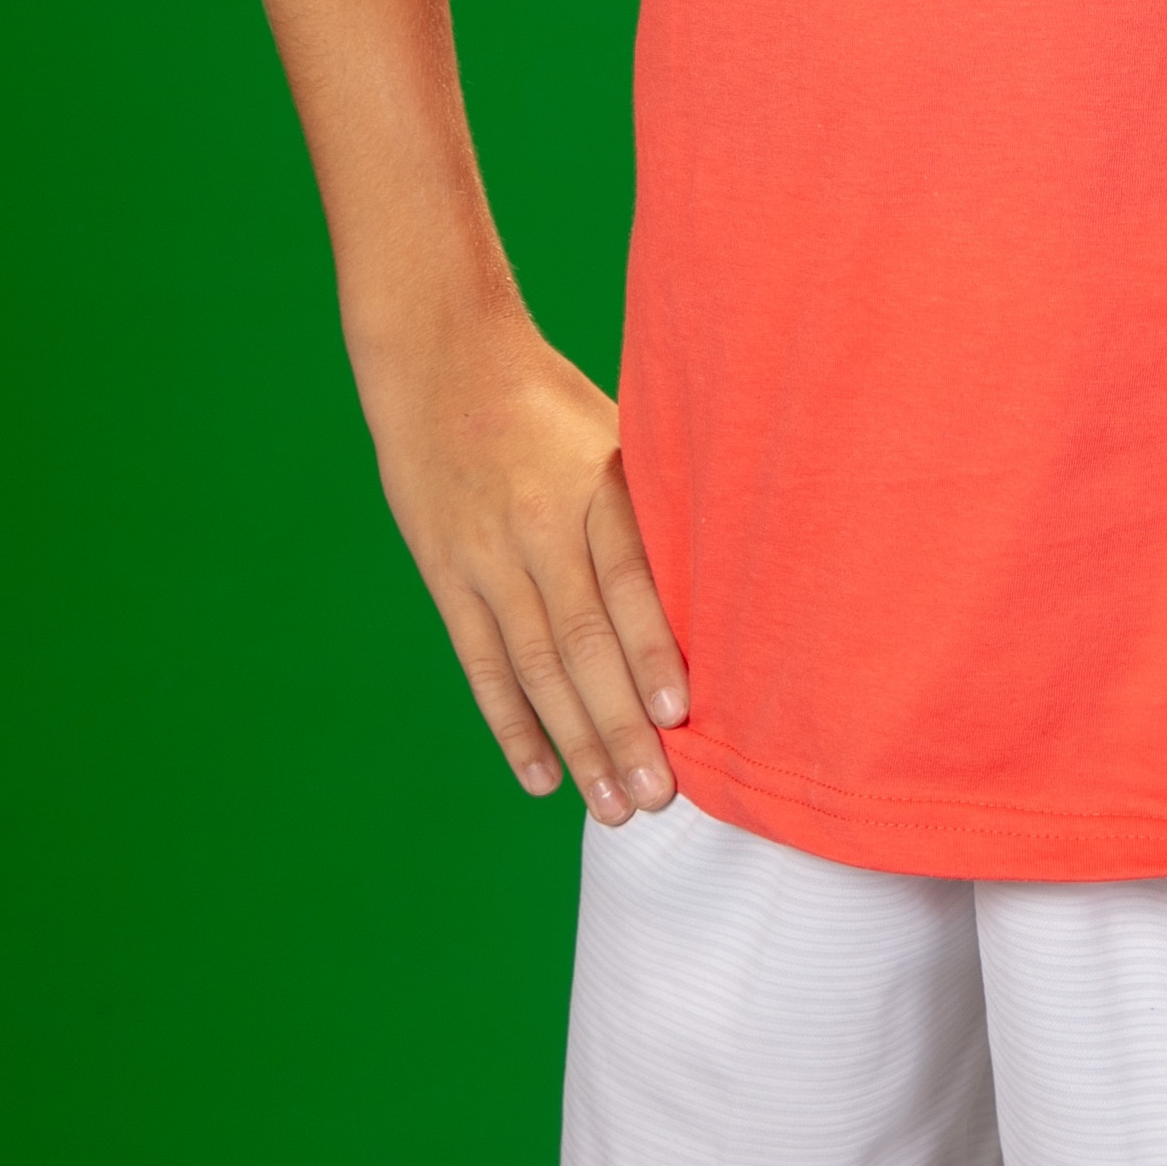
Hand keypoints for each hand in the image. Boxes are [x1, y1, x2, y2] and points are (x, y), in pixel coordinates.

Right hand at [361, 321, 690, 823]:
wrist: (441, 358)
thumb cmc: (551, 400)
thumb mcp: (616, 431)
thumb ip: (653, 506)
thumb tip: (725, 582)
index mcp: (591, 484)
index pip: (625, 578)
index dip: (650, 648)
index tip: (678, 712)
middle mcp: (534, 525)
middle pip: (580, 640)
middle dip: (619, 725)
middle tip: (655, 797)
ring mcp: (483, 556)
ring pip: (532, 666)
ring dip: (574, 742)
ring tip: (610, 807)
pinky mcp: (446, 576)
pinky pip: (481, 663)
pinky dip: (510, 725)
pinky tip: (541, 777)